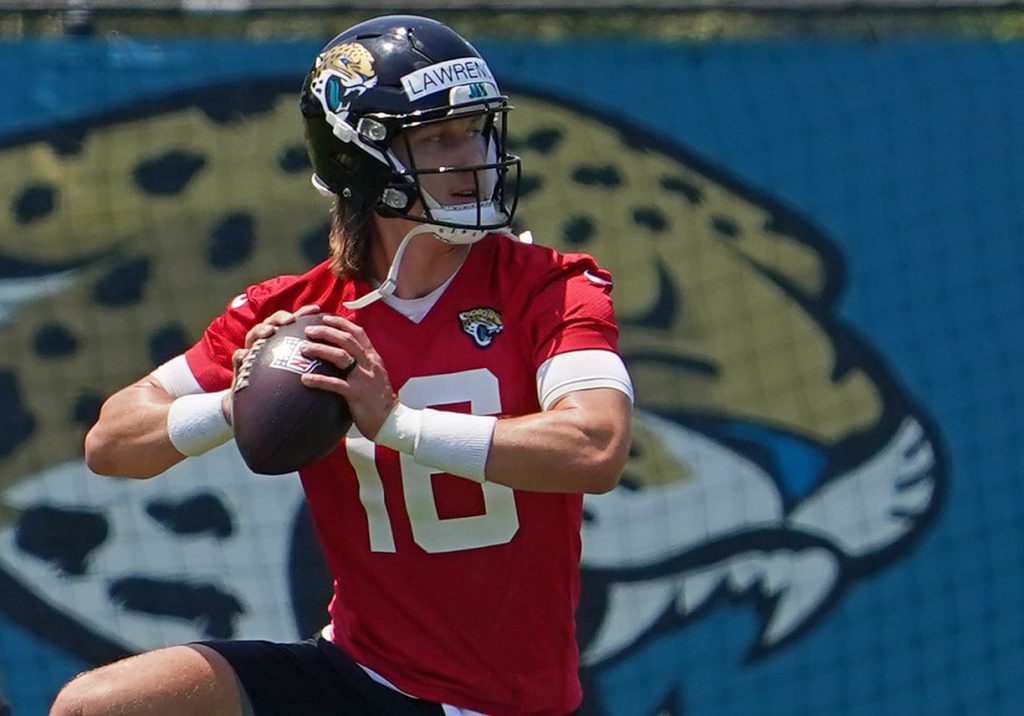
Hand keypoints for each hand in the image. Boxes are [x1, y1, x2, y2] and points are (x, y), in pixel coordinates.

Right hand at [225, 304, 321, 423]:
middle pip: (272, 322)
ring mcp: (253, 354)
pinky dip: (241, 355)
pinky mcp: (240, 366)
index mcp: (286, 343)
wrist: (262, 411)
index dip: (304, 314)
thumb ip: (321, 366)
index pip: (295, 324)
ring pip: (253, 335)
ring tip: (270, 332)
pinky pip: (238, 357)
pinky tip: (245, 355)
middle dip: (280, 317)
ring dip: (260, 330)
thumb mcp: (306, 378)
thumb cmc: (288, 393)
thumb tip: (348, 360)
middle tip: (290, 320)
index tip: (317, 309)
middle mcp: (269, 344)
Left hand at [297, 314, 397, 439]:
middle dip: (326, 331)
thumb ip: (362, 365)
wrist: (392, 421)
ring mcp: (363, 378)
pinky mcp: (356, 394)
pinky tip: (305, 379)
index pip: (358, 333)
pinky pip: (335, 384)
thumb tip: (344, 358)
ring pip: (340, 356)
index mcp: (373, 358)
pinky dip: (318, 380)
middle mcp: (369, 364)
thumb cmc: (380, 401)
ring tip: (303, 349)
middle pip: (346, 340)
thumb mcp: (375, 376)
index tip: (325, 317)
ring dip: (320, 350)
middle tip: (309, 330)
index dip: (341, 323)